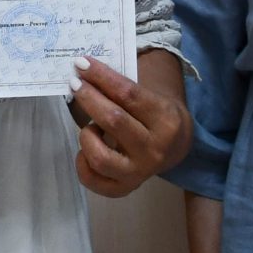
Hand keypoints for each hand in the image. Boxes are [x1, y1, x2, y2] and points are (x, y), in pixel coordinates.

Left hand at [66, 52, 193, 198]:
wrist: (176, 145)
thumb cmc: (155, 113)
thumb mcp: (150, 95)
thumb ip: (121, 87)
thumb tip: (83, 71)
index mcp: (165, 119)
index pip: (128, 94)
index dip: (102, 76)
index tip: (82, 64)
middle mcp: (154, 149)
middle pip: (113, 120)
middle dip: (89, 98)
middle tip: (75, 84)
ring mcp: (140, 172)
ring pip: (100, 156)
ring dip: (87, 135)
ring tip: (90, 127)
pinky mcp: (125, 188)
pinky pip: (93, 180)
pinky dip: (82, 163)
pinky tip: (85, 149)